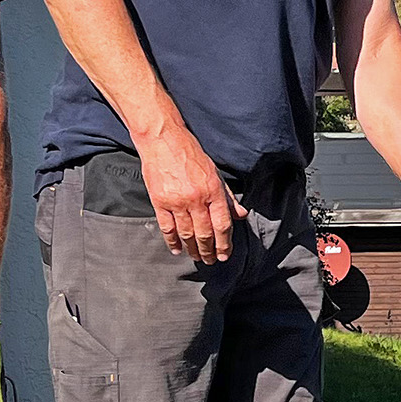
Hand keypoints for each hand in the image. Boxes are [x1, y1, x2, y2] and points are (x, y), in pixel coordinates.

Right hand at [136, 125, 246, 263]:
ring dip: (192, 249)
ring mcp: (177, 201)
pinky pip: (167, 228)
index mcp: (213, 190)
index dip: (225, 244)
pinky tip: (177, 249)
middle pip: (205, 233)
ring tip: (196, 257)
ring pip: (187, 234)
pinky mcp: (159, 202)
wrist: (163, 140)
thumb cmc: (190, 154)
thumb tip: (241, 215)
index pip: (223, 224)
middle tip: (210, 261)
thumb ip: (227, 196)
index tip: (224, 255)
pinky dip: (172, 241)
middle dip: (209, 251)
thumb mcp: (215, 173)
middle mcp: (196, 199)